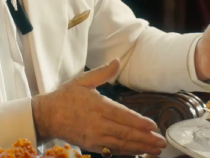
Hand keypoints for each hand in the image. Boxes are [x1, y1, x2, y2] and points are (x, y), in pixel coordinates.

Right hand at [31, 59, 166, 155]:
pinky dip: (126, 151)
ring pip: (121, 144)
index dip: (139, 122)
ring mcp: (94, 136)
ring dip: (140, 147)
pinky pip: (112, 150)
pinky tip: (138, 151)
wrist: (47, 116)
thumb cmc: (65, 97)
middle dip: (145, 138)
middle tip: (162, 142)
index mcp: (97, 105)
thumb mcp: (82, 80)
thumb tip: (117, 61)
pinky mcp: (91, 145)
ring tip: (155, 150)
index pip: (122, 116)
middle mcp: (97, 123)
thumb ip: (103, 73)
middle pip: (125, 133)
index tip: (153, 126)